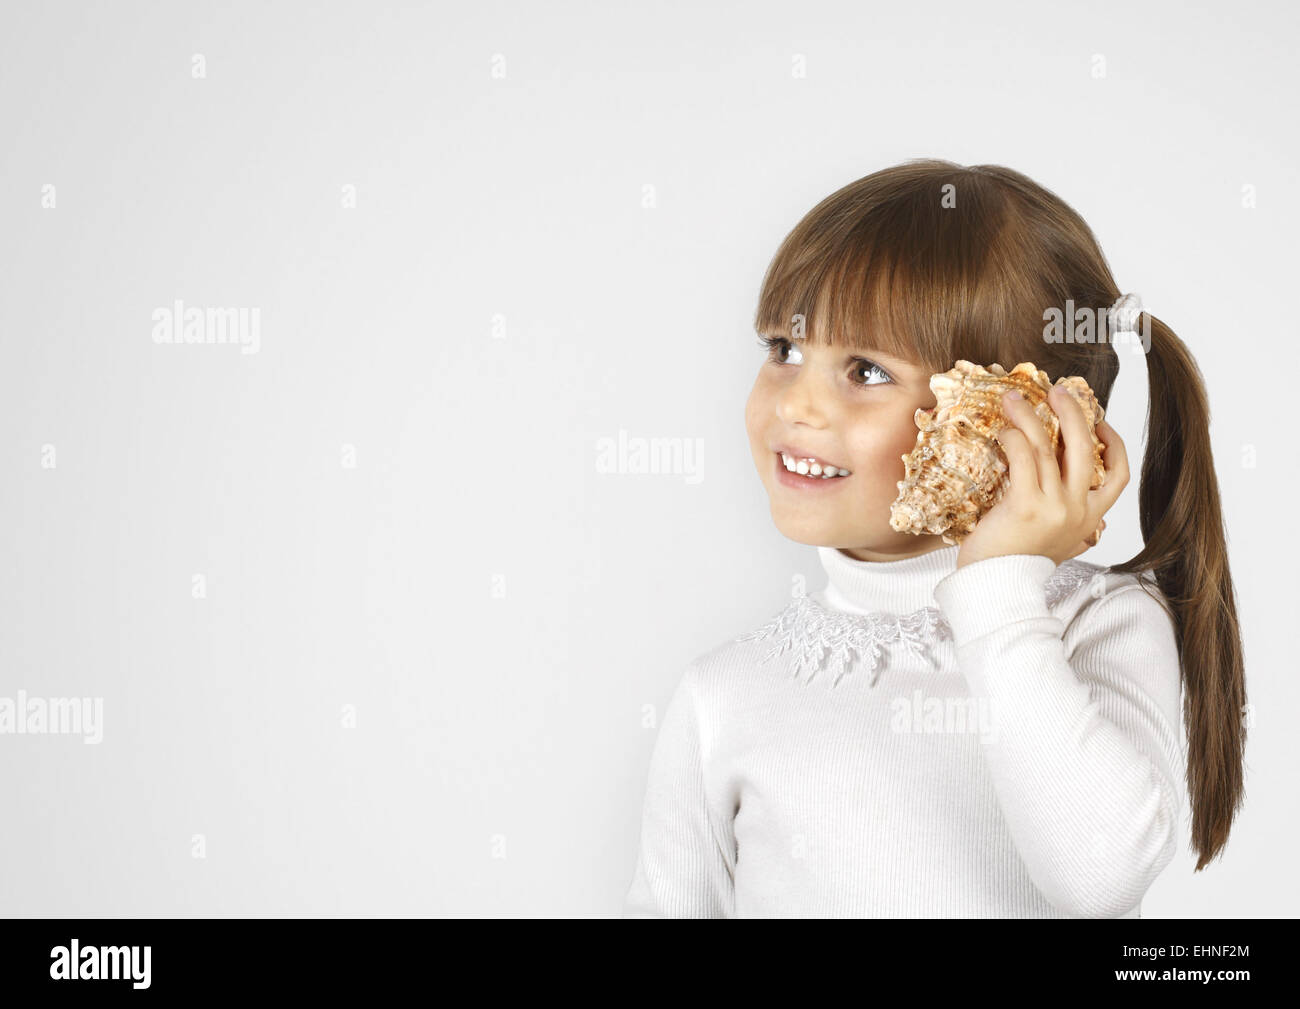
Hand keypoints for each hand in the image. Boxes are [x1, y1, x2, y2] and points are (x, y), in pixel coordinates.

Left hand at [954, 385, 1129, 569]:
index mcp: (1089, 519)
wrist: (996, 589)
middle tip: (1057, 391)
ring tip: (1014, 399)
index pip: (1120, 477)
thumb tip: (1058, 489)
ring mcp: (1055, 508)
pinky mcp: (1027, 506)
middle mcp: (1078, 511)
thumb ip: (1062, 517)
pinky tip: (1003, 431)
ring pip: (1050, 447)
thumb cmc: (1014, 563)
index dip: (1115, 445)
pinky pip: (1024, 458)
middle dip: (1074, 412)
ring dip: (1031, 416)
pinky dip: (1014, 438)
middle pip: (1086, 449)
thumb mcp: (1052, 541)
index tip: (1100, 422)